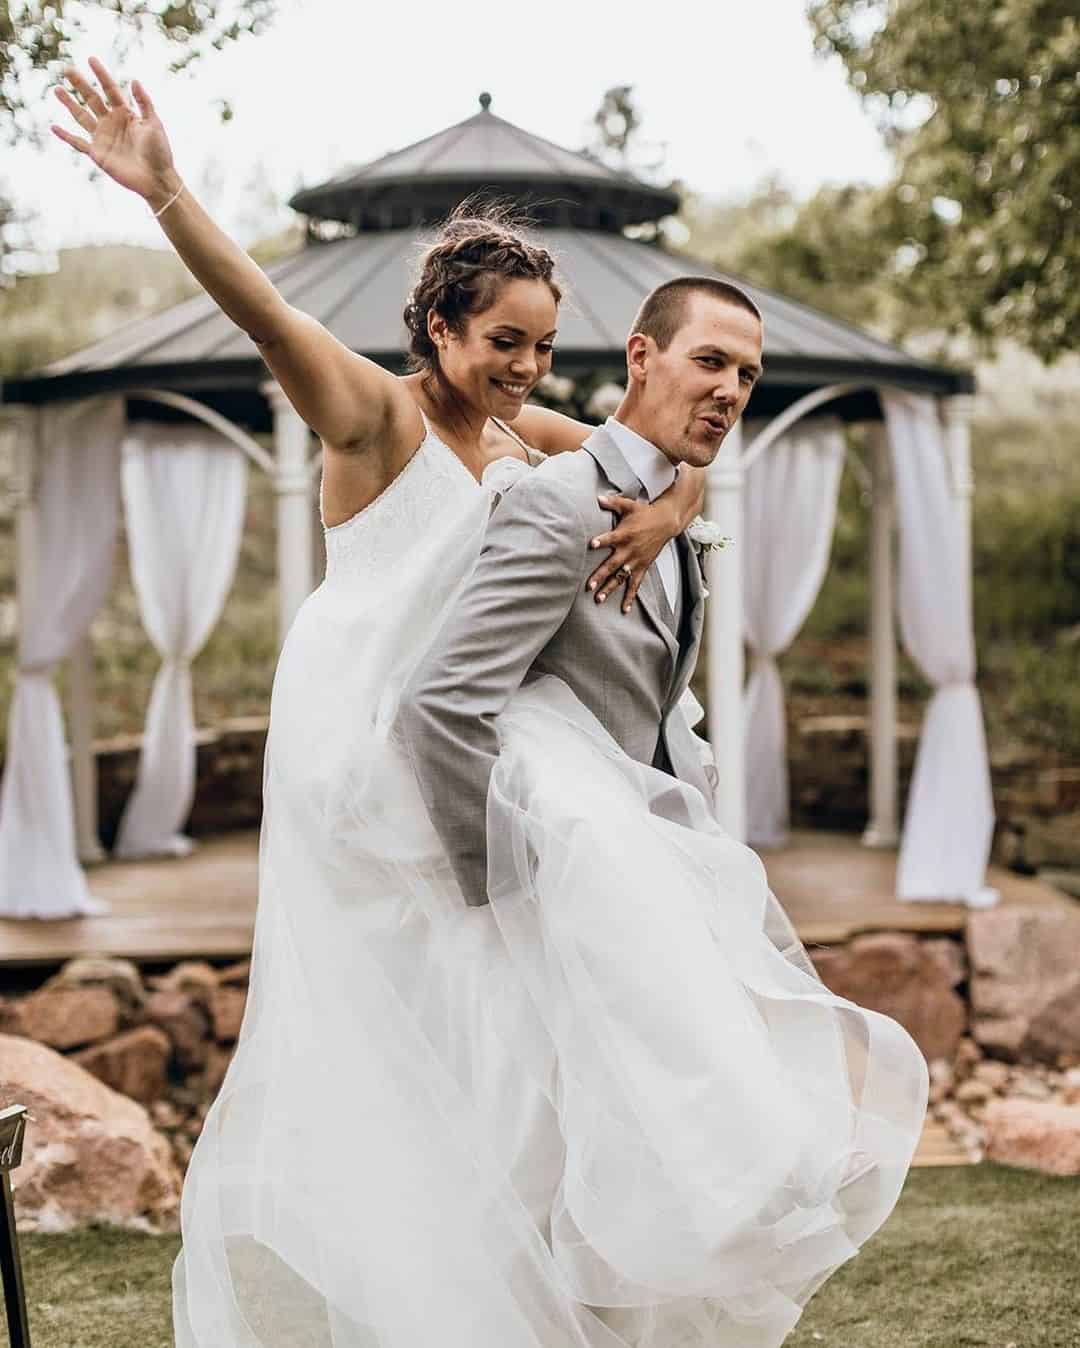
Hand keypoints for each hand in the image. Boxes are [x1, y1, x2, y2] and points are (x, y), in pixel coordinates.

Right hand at [51, 58, 178, 207]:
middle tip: (67, 69)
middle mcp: (112, 122)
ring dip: (69, 103)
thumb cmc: (160, 152)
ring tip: (57, 89)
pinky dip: (66, 136)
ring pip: (81, 116)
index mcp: (126, 113)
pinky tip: (53, 127)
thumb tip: (133, 80)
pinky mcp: (98, 154)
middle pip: (92, 99)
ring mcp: (103, 137)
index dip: (101, 74)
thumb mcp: (154, 124)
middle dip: (80, 84)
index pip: (110, 90)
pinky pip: (78, 143)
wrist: (156, 179)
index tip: (91, 59)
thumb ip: (144, 102)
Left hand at [587, 493, 680, 613]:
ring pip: (621, 577)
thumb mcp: (629, 505)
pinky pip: (635, 585)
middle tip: (589, 586)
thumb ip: (612, 502)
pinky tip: (624, 609)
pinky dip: (630, 597)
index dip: (601, 541)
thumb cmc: (645, 513)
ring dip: (610, 589)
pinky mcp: (642, 567)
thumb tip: (597, 498)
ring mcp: (636, 560)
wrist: (666, 522)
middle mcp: (630, 549)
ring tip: (598, 599)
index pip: (610, 538)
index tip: (591, 544)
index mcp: (624, 534)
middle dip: (600, 575)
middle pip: (612, 564)